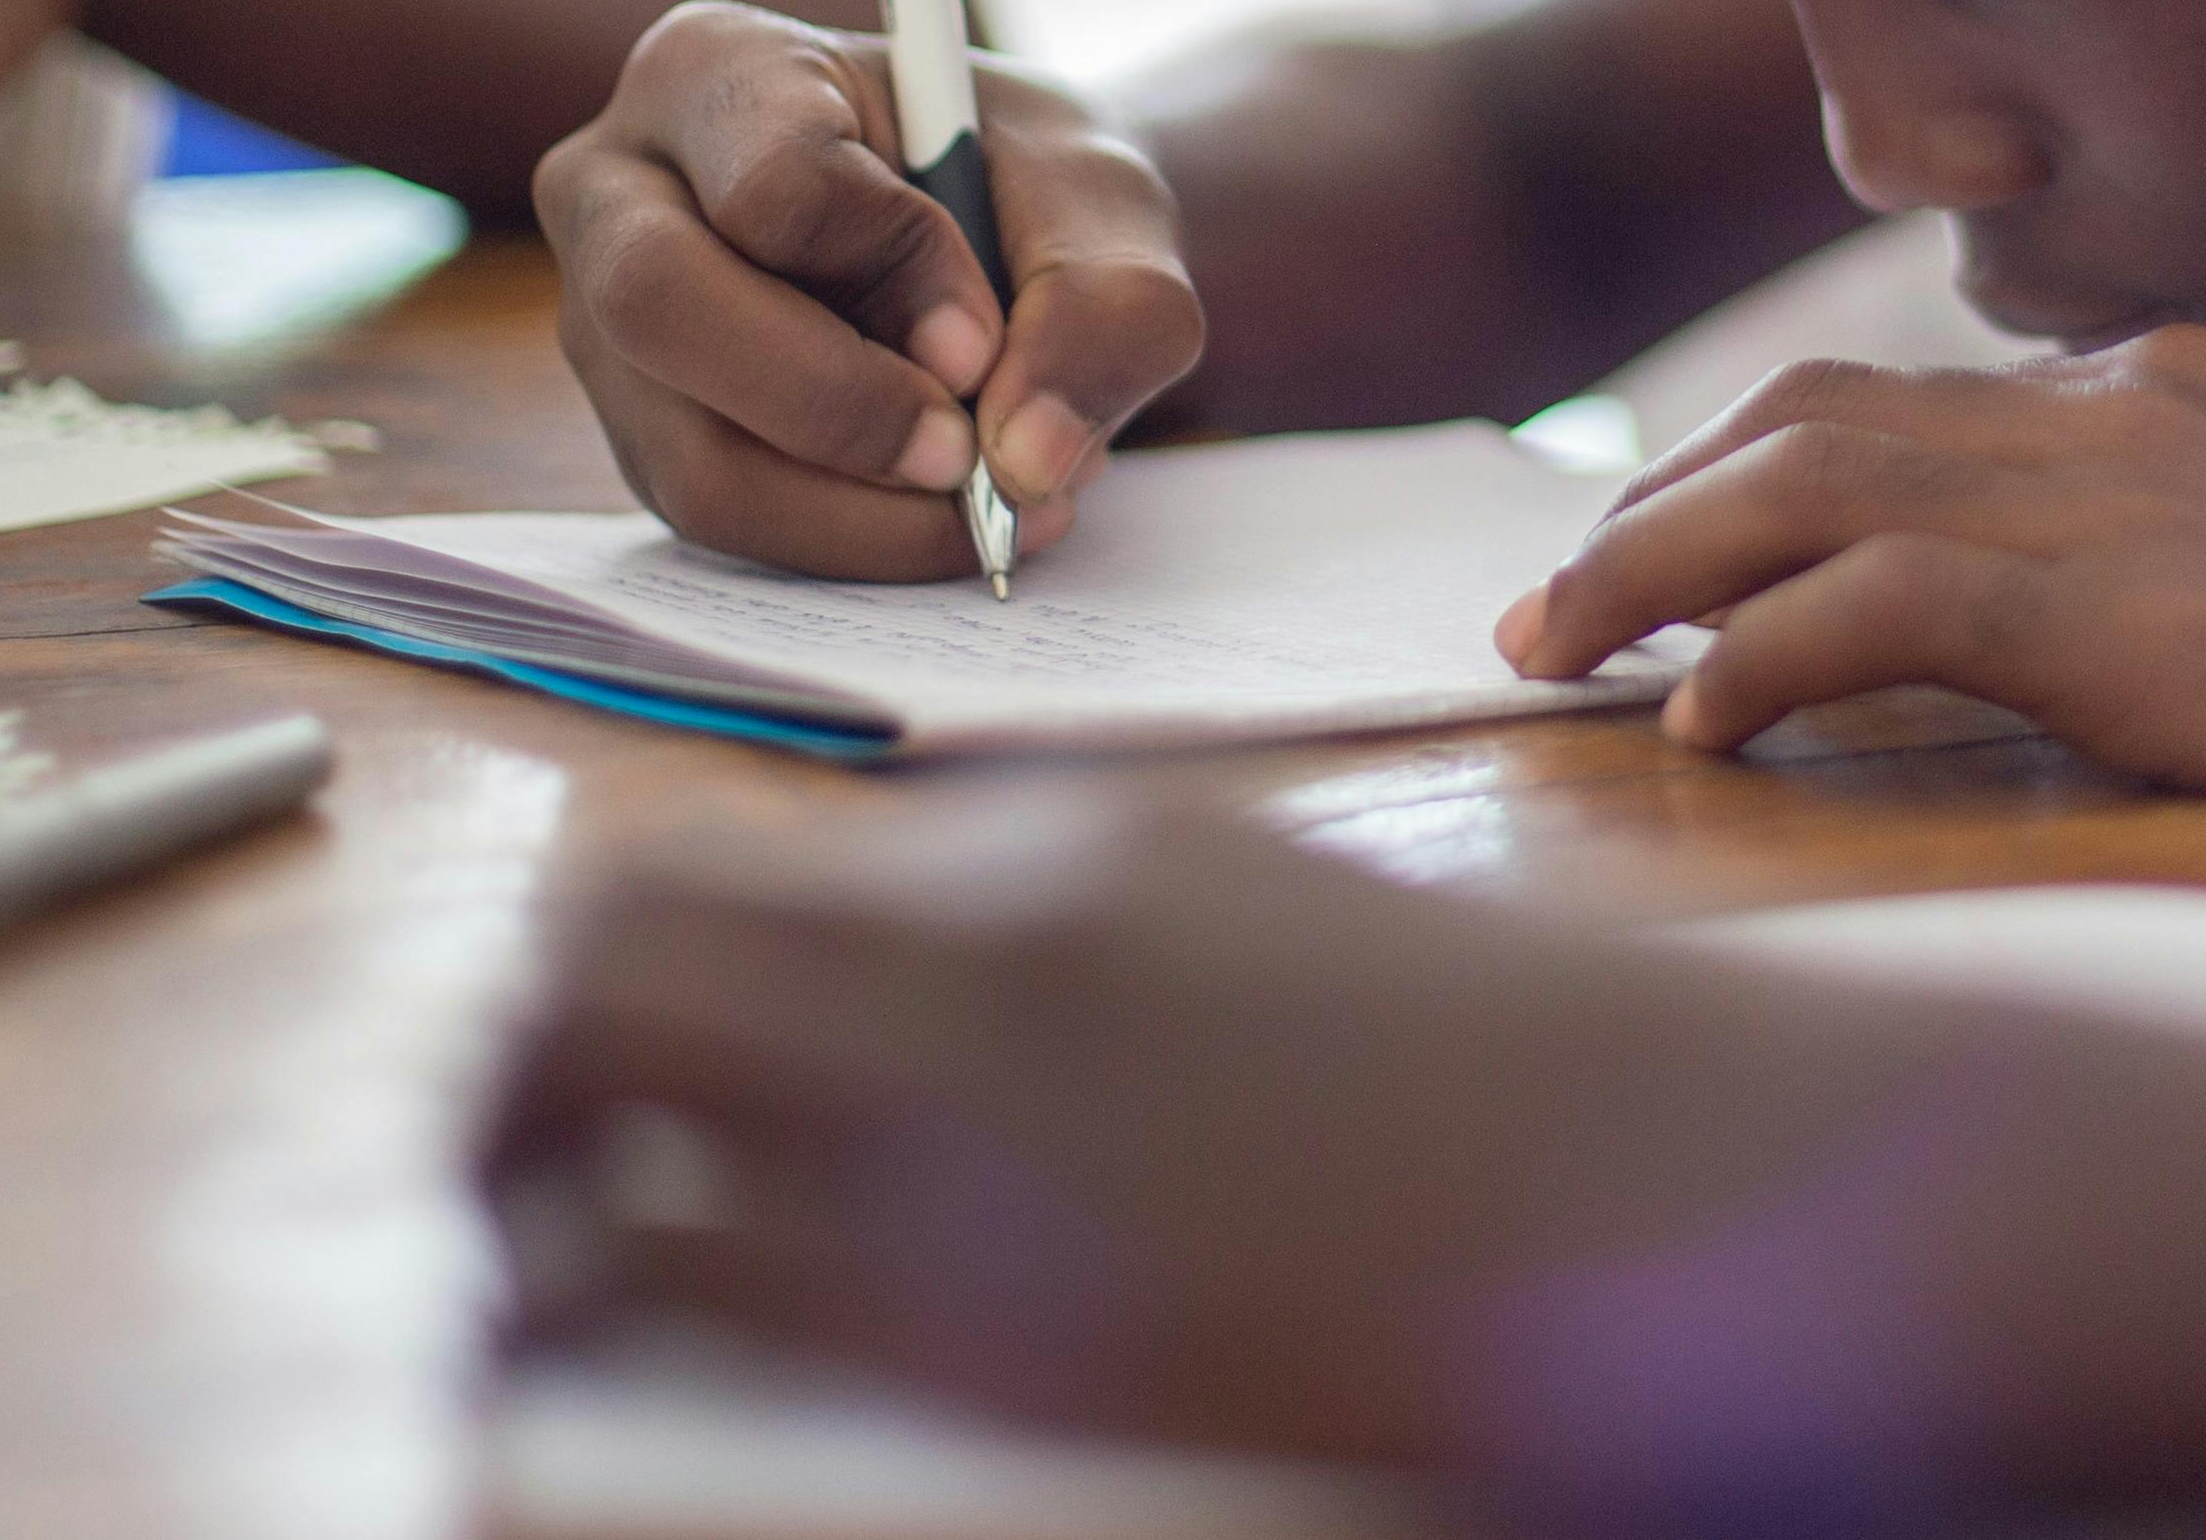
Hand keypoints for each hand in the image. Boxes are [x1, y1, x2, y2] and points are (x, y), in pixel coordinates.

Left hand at [482, 800, 2022, 1487]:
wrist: (1696, 1186)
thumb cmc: (1548, 1104)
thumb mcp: (1295, 955)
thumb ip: (1115, 963)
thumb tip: (974, 1035)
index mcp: (1073, 853)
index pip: (748, 865)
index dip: (640, 971)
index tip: (608, 1065)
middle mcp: (979, 941)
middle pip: (617, 936)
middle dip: (526, 1049)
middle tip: (508, 1159)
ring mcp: (967, 1108)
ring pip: (581, 1071)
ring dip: (511, 1162)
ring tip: (515, 1264)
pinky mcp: (977, 1296)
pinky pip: (657, 1263)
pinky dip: (578, 1298)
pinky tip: (580, 1351)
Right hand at [534, 1, 1202, 581]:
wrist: (1009, 239)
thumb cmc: (1027, 184)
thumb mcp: (1105, 204)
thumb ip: (1102, 307)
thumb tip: (1027, 455)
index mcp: (718, 68)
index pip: (773, 181)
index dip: (894, 270)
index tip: (988, 333)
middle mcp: (620, 187)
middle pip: (659, 306)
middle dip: (836, 407)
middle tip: (971, 459)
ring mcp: (607, 324)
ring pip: (692, 452)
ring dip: (863, 508)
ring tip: (996, 498)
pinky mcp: (642, 431)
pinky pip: (722, 520)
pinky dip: (850, 540)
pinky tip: (944, 515)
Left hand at [1499, 331, 2205, 1022]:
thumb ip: (2126, 592)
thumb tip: (1964, 657)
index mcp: (2172, 386)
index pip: (1891, 398)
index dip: (1734, 476)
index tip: (1637, 565)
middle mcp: (2138, 402)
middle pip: (1817, 418)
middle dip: (1653, 511)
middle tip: (1542, 618)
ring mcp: (2143, 494)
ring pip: (1817, 484)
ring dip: (1656, 570)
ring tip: (1556, 660)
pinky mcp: (2144, 613)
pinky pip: (1889, 602)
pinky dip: (1762, 652)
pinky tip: (1699, 724)